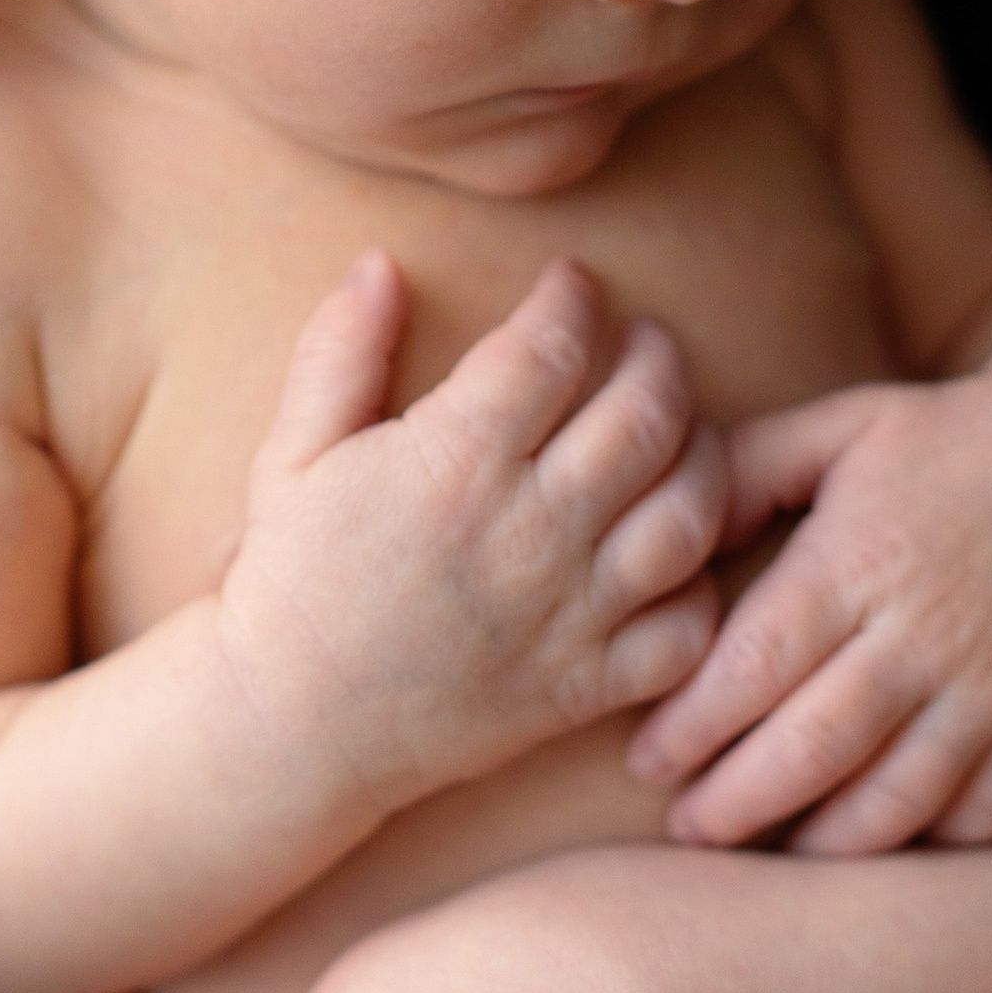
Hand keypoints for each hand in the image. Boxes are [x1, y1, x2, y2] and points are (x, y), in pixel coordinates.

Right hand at [221, 256, 726, 804]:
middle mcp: (525, 534)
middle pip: (645, 415)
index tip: (572, 283)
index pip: (551, 347)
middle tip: (645, 341)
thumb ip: (340, 353)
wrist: (288, 731)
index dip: (573, 298)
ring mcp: (566, 616)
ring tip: (680, 427)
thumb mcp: (290, 456)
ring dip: (704, 452)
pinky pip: (687, 629)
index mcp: (450, 464)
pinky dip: (701, 584)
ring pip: (691, 512)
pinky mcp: (584, 687)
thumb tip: (382, 261)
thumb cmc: (289, 582)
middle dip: (659, 355)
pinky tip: (675, 549)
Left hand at [629, 334, 991, 852]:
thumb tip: (664, 531)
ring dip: (821, 842)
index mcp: (860, 559)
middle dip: (733, 803)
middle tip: (686, 826)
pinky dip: (928, 844)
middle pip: (813, 747)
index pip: (755, 665)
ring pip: (896, 798)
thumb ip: (747, 469)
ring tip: (765, 852)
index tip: (648, 759)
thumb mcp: (844, 425)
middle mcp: (926, 632)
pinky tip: (876, 847)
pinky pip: (985, 813)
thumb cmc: (949, 441)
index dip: (691, 725)